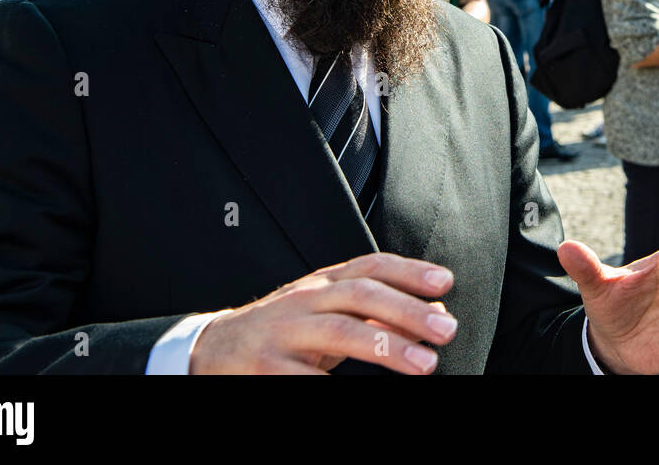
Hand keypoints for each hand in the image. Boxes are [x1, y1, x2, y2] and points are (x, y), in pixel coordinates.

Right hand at [189, 253, 457, 374]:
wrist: (213, 348)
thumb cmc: (285, 328)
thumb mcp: (328, 310)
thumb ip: (377, 309)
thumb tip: (435, 311)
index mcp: (323, 282)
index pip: (371, 266)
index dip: (409, 271)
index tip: (445, 282)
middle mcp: (306, 299)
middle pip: (362, 295)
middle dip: (408, 311)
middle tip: (445, 330)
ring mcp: (285, 332)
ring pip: (341, 331)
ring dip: (387, 346)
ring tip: (424, 362)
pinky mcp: (267, 368)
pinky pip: (309, 378)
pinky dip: (337, 385)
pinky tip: (365, 392)